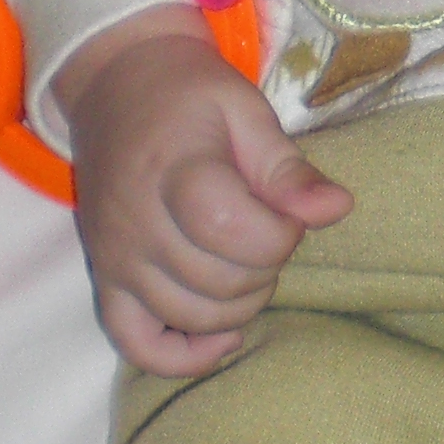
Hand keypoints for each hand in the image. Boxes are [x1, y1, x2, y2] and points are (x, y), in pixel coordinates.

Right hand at [58, 9, 352, 376]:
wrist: (116, 88)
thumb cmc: (189, 96)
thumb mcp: (245, 111)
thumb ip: (288, 168)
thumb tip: (338, 209)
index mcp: (172, 171)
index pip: (233, 232)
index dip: (280, 234)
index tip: (288, 213)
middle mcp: (135, 223)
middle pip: (219, 281)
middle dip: (266, 264)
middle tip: (267, 229)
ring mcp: (115, 259)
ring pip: (192, 316)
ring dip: (239, 303)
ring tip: (246, 261)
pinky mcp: (105, 280)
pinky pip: (138, 345)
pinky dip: (185, 355)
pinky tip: (222, 332)